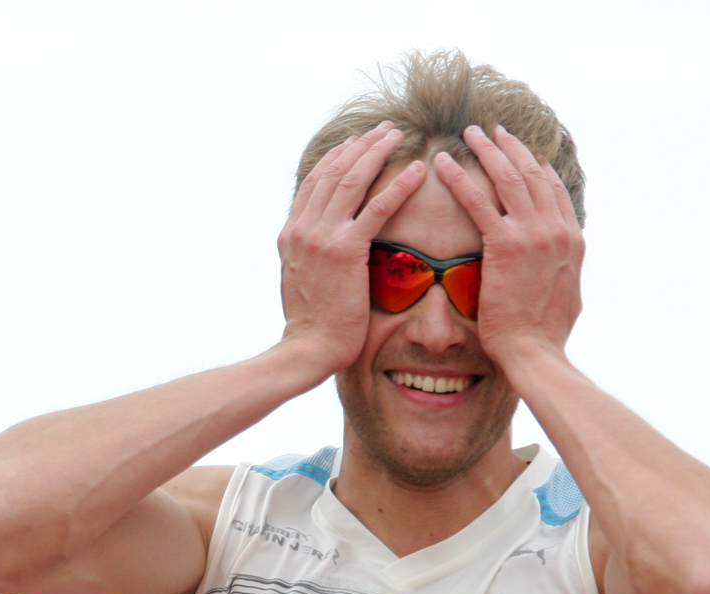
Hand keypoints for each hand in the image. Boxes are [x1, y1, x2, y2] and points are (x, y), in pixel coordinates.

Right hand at [276, 124, 426, 377]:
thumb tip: (322, 243)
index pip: (315, 181)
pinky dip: (399, 186)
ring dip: (377, 152)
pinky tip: (418, 171)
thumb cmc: (310, 322)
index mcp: (291, 232)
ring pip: (353, 180)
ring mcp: (322, 237)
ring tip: (399, 136)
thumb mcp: (300, 278)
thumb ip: (309, 253)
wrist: (307, 348)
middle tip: (386, 129)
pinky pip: (377, 209)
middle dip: (362, 145)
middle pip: (334, 171)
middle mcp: (303, 228)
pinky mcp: (346, 251)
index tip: (359, 141)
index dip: (339, 156)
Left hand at [435, 125, 584, 370]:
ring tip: (470, 133)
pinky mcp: (505, 244)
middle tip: (492, 131)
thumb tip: (561, 266)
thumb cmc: (544, 334)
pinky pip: (477, 200)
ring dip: (487, 150)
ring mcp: (533, 234)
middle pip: (533, 172)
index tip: (519, 151)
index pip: (553, 189)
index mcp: (572, 240)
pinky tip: (444, 162)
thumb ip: (562, 270)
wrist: (535, 351)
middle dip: (511, 147)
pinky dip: (460, 177)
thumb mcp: (566, 294)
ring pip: (508, 176)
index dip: (535, 165)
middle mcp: (556, 229)